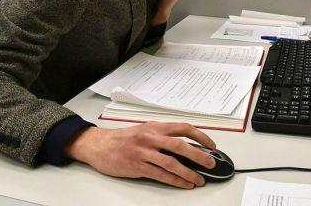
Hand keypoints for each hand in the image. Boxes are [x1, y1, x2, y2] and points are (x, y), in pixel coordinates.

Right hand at [64, 122, 216, 188]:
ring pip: (171, 163)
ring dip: (188, 172)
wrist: (99, 145)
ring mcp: (144, 152)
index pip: (183, 128)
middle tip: (210, 164)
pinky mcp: (137, 166)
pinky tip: (184, 184)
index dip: (200, 136)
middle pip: (180, 145)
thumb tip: (186, 146)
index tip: (211, 145)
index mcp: (155, 127)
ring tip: (199, 179)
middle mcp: (151, 138)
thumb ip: (163, 136)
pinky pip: (160, 175)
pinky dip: (175, 181)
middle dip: (199, 155)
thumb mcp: (145, 130)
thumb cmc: (123, 138)